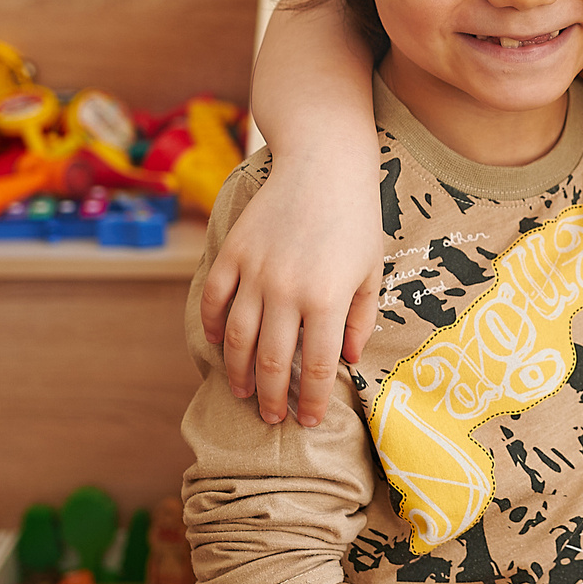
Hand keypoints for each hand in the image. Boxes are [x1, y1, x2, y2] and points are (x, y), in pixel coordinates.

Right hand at [200, 156, 386, 425]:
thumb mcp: (371, 272)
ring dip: (239, 372)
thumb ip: (360, 319)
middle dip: (273, 398)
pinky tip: (218, 345)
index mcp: (327, 300)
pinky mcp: (233, 252)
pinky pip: (214, 300)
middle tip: (272, 419)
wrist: (323, 163)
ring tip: (244, 393)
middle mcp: (287, 291)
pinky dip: (211, 327)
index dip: (313, 401)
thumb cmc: (356, 218)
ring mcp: (255, 272)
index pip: (317, 368)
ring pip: (238, 339)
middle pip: (273, 362)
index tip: (310, 420)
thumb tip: (347, 361)